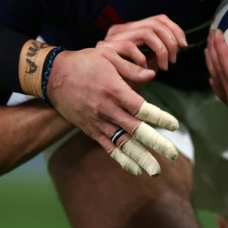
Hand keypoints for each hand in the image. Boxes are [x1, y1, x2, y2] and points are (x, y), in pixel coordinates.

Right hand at [46, 46, 179, 175]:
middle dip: (155, 142)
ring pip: (122, 142)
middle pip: (134, 129)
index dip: (158, 117)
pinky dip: (122, 159)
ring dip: (140, 157)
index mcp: (113, 89)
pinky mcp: (90, 129)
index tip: (174, 125)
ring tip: (155, 171)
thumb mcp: (107, 55)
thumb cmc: (84, 62)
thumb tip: (152, 74)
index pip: (140, 107)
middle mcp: (106, 108)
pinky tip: (135, 170)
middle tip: (173, 154)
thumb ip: (130, 67)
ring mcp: (97, 121)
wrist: (53, 76)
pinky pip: (108, 147)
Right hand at [97, 14, 187, 72]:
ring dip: (161, 50)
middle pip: (156, 22)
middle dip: (171, 41)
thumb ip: (155, 54)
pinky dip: (142, 59)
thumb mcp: (144, 65)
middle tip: (173, 60)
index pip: (158, 19)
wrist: (97, 90)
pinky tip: (143, 71)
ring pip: (147, 32)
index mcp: (130, 30)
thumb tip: (176, 45)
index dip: (175, 30)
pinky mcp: (107, 48)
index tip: (184, 45)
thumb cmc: (122, 80)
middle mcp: (121, 30)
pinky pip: (131, 47)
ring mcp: (113, 37)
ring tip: (163, 66)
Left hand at [205, 29, 227, 145]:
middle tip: (210, 37)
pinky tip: (216, 76)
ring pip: (217, 84)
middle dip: (212, 52)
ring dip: (212, 66)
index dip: (219, 45)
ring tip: (210, 52)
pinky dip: (217, 82)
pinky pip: (223, 95)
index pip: (224, 62)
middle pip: (216, 71)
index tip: (216, 32)